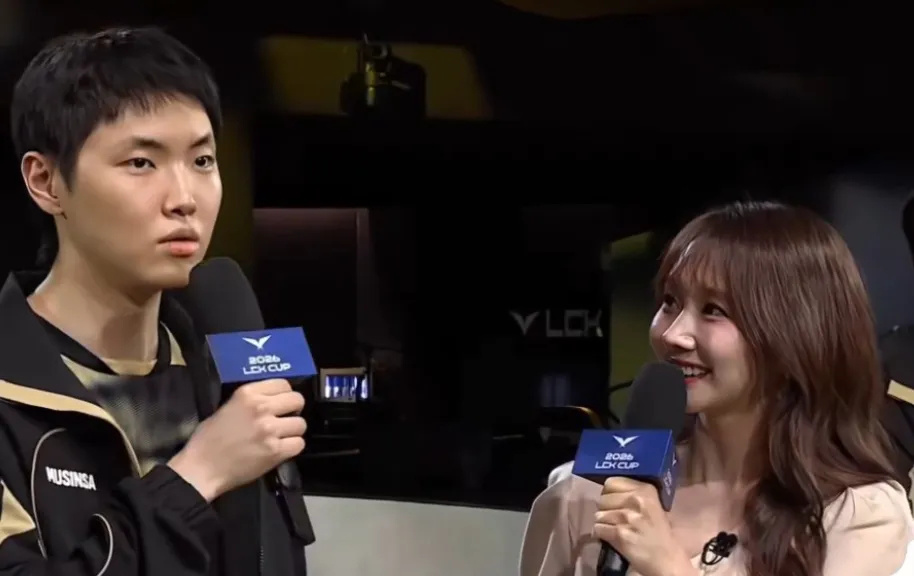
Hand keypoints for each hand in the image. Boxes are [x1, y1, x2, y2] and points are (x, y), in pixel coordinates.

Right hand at [169, 379, 306, 500]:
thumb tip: (272, 401)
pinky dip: (292, 447)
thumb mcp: (227, 407)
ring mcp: (269, 430)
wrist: (202, 468)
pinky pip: (299, 444)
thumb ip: (251, 401)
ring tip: (281, 437)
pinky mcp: (274, 451)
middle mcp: (261, 408)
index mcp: (247, 394)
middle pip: (297, 400)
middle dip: (294, 410)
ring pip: (301, 424)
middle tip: (285, 419)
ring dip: (293, 431)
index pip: (283, 384)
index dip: (285, 394)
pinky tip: (281, 449)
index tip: (281, 403)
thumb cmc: (208, 440)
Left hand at [593, 477, 694, 575]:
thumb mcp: (652, 506)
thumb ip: (634, 494)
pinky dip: (600, 534)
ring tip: (613, 528)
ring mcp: (627, 517)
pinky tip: (610, 537)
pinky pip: (598, 528)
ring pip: (599, 514)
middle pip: (603, 498)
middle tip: (614, 518)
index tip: (613, 502)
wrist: (667, 560)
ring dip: (603, 522)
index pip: (611, 482)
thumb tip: (610, 491)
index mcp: (645, 489)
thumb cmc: (660, 533)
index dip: (609, 493)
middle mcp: (635, 500)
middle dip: (605, 509)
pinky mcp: (619, 533)